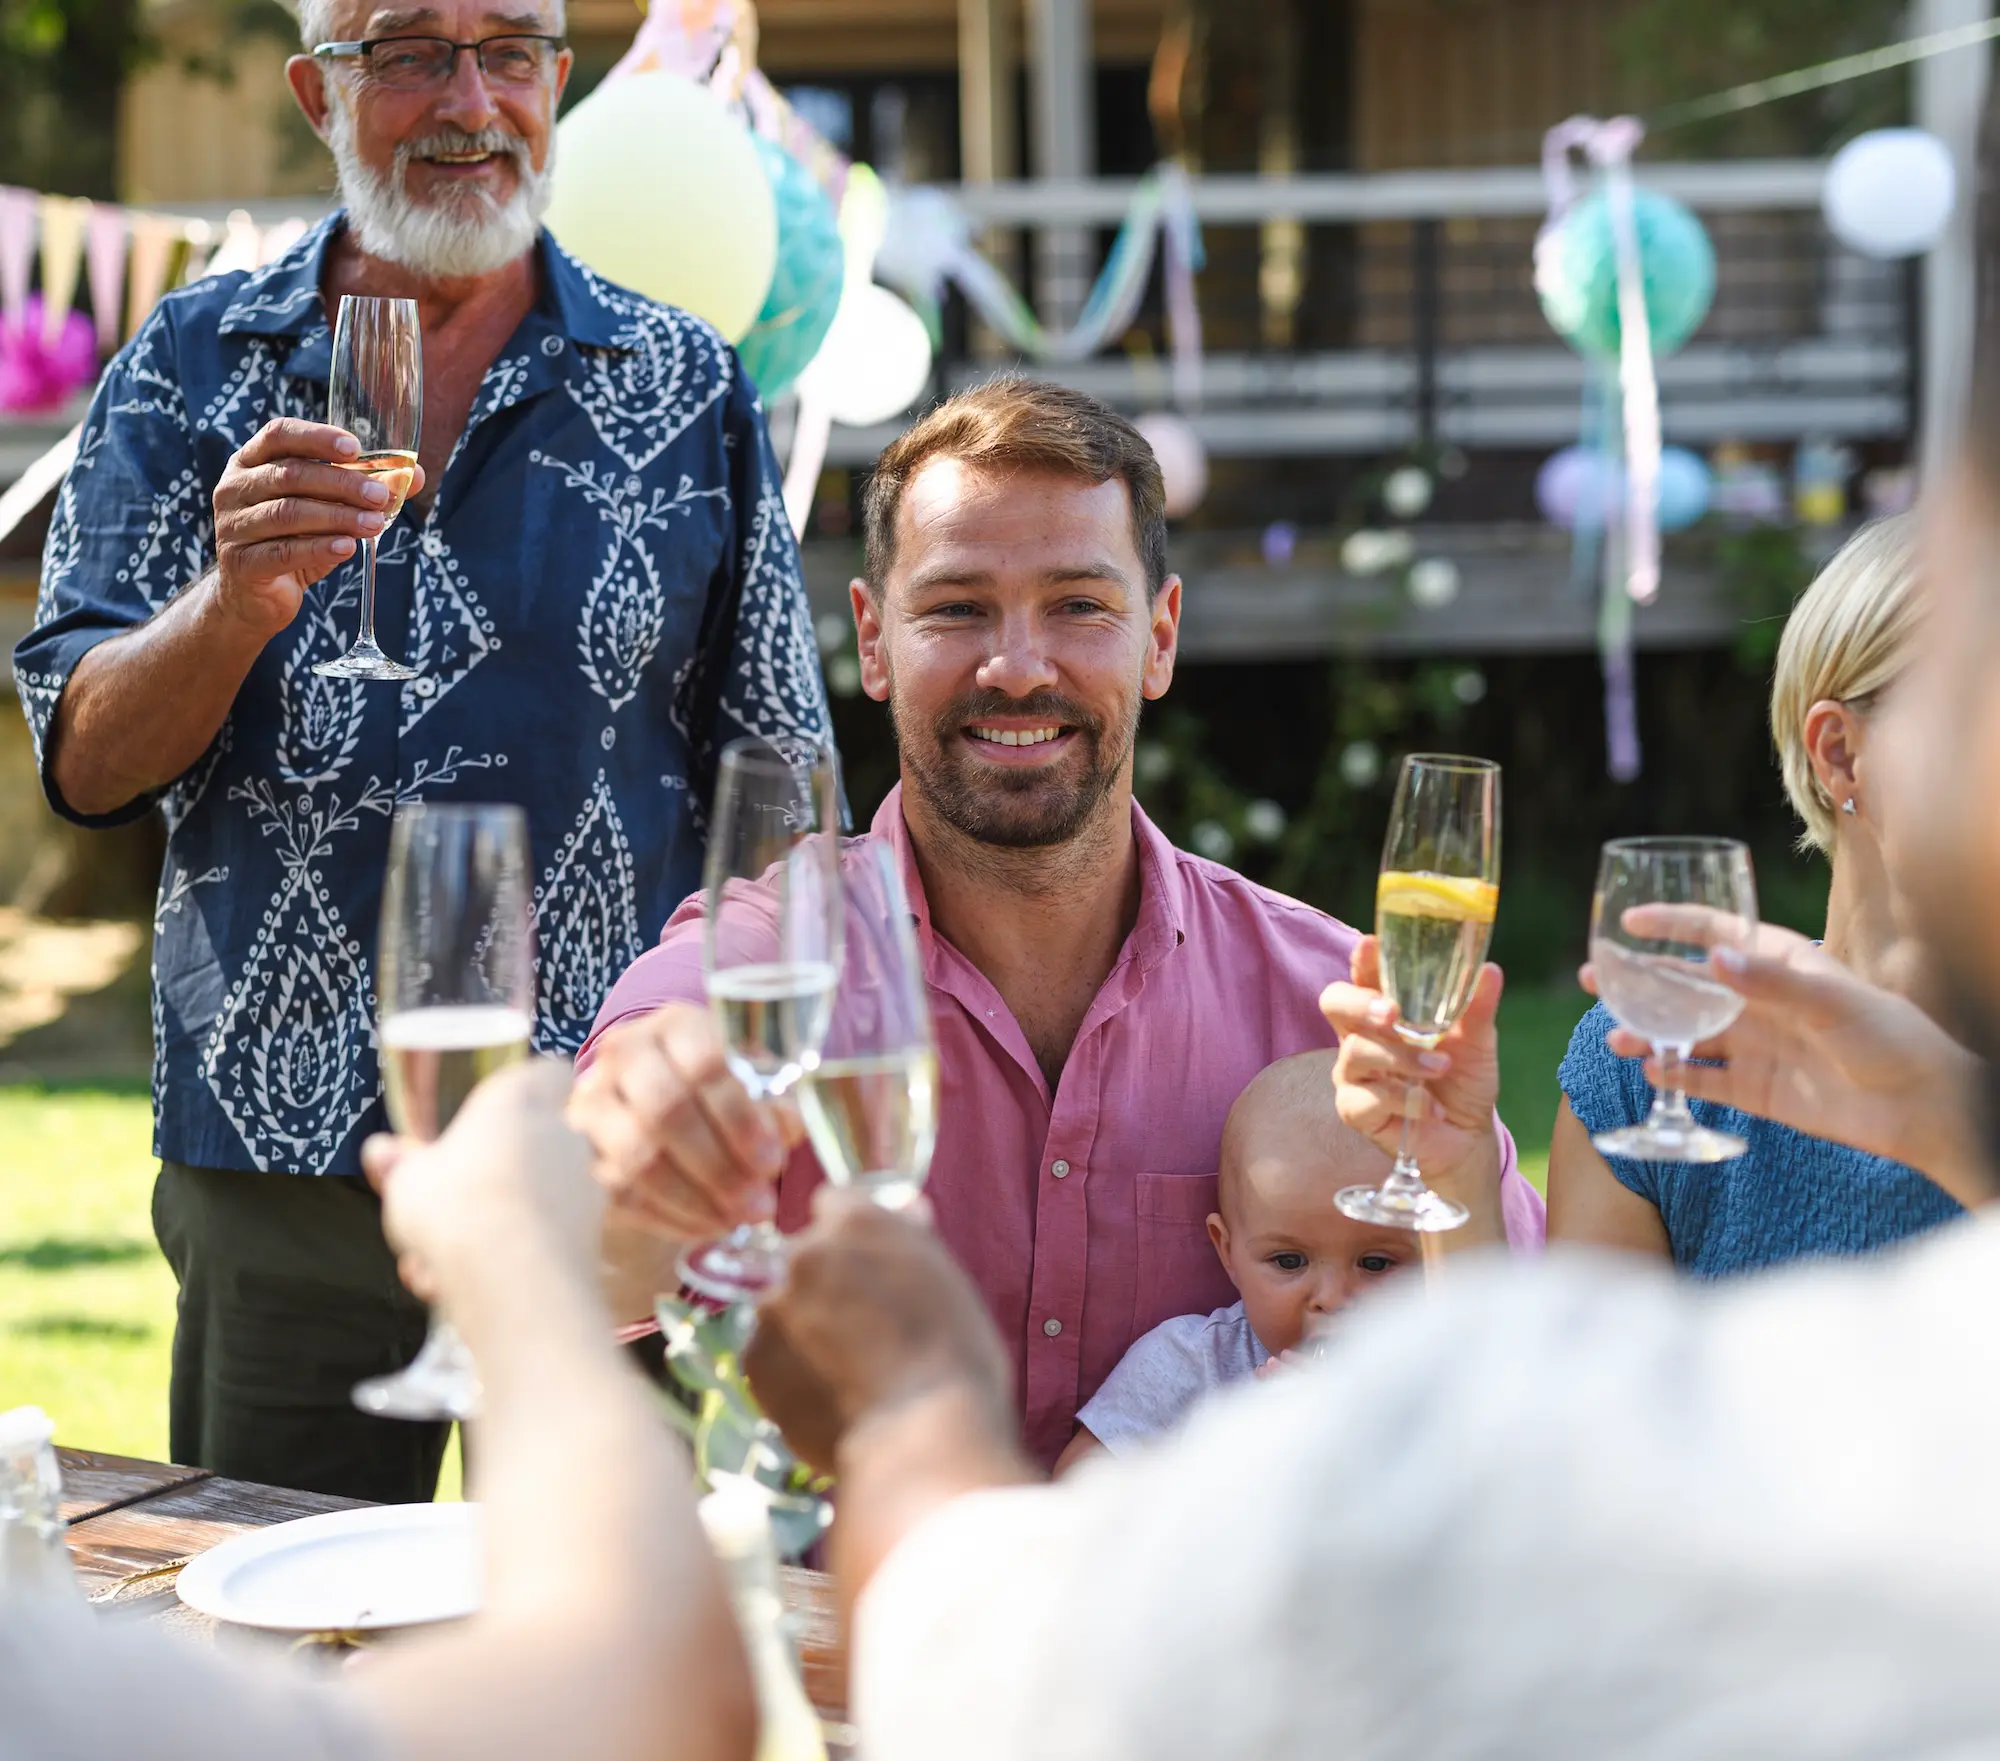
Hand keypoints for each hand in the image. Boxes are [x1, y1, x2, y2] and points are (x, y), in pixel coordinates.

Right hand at [210, 419, 426, 635]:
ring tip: (374, 524)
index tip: (355, 448)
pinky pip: (284, 551)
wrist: (255, 597)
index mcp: (251, 462)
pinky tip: (348, 547)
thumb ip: (363, 490)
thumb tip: (415, 476)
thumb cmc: (293, 542)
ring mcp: (233, 525)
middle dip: (342, 484)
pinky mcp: (241, 563)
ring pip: (289, 513)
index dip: (317, 437)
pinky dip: (320, 548)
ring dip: (338, 517)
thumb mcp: (327, 511)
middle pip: (291, 475)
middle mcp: (235, 488)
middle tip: (380, 496)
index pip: (279, 434)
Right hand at [362, 1059, 601, 1305]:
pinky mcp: (593, 1233)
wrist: (512, 1277)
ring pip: (538, 1196)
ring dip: (501, 1220)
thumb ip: (400, 1165)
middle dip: (503, 1168)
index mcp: (521, 1100)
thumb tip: (382, 1151)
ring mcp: (585, 1184)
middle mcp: (564, 1134)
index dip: (530, 1086)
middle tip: (456, 1200)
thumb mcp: (406, 1181)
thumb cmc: (454, 1205)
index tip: (505, 1109)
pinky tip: (467, 1285)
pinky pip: (545, 1237)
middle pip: (540, 1139)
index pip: (548, 1072)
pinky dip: (515, 1255)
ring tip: (444, 1259)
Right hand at [567, 1002, 795, 1238]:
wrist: (656, 1091)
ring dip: (695, 1198)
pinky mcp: (583, 1152)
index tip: (774, 1160)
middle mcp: (624, 1055)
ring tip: (737, 1218)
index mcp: (675, 1025)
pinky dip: (671, 1217)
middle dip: (718, 1166)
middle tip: (759, 1204)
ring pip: (636, 1157)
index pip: (704, 1064)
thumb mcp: (753, 1078)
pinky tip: (710, 1225)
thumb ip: (773, 1102)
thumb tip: (788, 1129)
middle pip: (665, 1111)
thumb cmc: (720, 1083)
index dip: (740, 1118)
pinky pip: (623, 1194)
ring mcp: (594, 1104)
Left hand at [745, 1193, 1011, 1473]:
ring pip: (783, 1310)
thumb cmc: (954, 1356)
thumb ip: (913, 1239)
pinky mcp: (754, 1360)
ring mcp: (772, 1306)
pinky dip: (791, 1374)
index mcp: (856, 1221)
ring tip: (847, 1374)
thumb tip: (905, 1210)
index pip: (835, 1203)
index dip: (851, 1236)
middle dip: (826, 1284)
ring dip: (804, 1330)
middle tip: (863, 1329)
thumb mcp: (947, 1281)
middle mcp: (804, 1252)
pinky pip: (770, 1358)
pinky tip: (829, 1398)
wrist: (921, 1434)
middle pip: (806, 1258)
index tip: (866, 1264)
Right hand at [1321, 935, 1504, 1191]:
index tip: (1372, 944)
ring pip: (1356, 1052)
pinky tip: (1432, 1107)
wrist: (1467, 1137)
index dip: (1362, 959)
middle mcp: (1361, 1035)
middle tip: (1392, 1013)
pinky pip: (1365, 1098)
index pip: (1363, 974)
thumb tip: (1490, 970)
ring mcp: (1353, 1073)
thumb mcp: (1478, 1041)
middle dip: (1360, 1003)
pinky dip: (1404, 1100)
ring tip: (1440, 1068)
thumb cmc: (1464, 1080)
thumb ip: (1477, 1008)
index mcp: (1384, 1009)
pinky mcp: (1355, 1110)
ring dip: (1401, 1058)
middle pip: (1334, 1003)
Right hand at [1583, 915, 1985, 1198]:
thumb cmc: (1893, 1039)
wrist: (1925, 1109)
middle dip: (1640, 979)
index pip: (1717, 933)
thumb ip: (1772, 983)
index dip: (1673, 924)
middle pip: (1688, 985)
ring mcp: (1758, 1046)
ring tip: (1615, 1036)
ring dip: (1649, 1032)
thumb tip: (1711, 962)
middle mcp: (1762, 1002)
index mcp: (1781, 964)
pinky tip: (1649, 1072)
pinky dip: (1676, 1077)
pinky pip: (1706, 1081)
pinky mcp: (1759, 1091)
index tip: (1630, 921)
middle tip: (1595, 977)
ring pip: (1688, 1034)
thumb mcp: (1835, 1002)